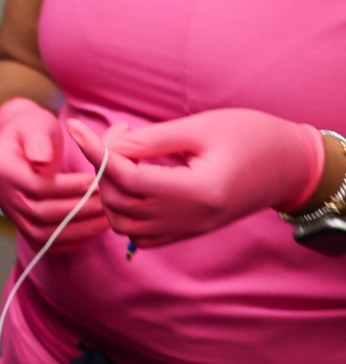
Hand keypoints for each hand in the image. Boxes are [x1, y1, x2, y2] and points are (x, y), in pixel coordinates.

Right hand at [0, 98, 107, 247]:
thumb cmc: (32, 129)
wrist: (23, 142)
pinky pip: (44, 242)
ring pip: (41, 234)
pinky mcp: (22, 224)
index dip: (68, 188)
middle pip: (39, 213)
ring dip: (77, 229)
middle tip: (106, 202)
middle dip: (77, 210)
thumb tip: (41, 159)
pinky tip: (92, 229)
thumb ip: (38, 140)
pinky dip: (70, 240)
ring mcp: (9, 212)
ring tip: (105, 217)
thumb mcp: (35, 125)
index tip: (95, 182)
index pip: (35, 186)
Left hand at [67, 109, 324, 246]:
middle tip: (120, 132)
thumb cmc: (250, 136)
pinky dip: (125, 212)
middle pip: (120, 201)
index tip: (76, 127)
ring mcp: (190, 229)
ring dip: (111, 189)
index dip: (95, 151)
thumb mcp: (199, 128)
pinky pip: (141, 235)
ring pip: (124, 223)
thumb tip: (106, 148)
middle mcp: (191, 218)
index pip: (127, 177)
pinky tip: (134, 180)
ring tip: (128, 153)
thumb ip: (150, 141)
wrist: (288, 163)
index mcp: (197, 192)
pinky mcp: (189, 231)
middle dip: (103, 166)